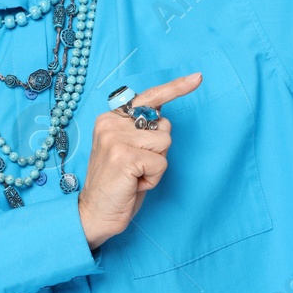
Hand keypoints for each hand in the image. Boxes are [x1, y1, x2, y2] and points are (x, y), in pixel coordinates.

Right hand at [77, 71, 201, 250]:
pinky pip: (161, 162)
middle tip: (137, 167)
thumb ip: (142, 131)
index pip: (149, 97)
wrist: (94, 214)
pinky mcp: (124, 156)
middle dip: (158, 150)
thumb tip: (163, 119)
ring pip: (165, 143)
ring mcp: (116, 138)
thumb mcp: (128, 150)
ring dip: (156, 166)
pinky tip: (135, 184)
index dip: (175, 88)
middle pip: (163, 126)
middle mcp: (111, 123)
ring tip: (135, 176)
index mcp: (111, 118)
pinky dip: (153, 178)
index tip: (198, 78)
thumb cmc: (117, 184)